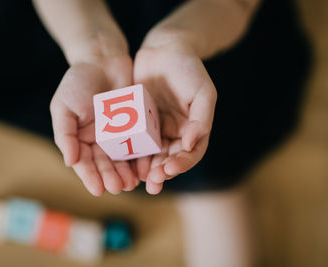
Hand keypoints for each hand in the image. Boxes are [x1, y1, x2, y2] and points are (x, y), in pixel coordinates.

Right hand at [50, 56, 140, 195]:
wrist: (102, 59)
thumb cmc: (78, 81)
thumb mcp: (63, 106)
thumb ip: (64, 134)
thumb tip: (70, 162)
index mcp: (81, 139)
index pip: (85, 163)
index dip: (90, 177)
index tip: (98, 189)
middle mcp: (101, 141)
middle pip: (105, 164)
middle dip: (111, 177)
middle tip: (118, 187)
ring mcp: (120, 134)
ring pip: (123, 159)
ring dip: (126, 172)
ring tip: (131, 183)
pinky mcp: (137, 126)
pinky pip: (139, 144)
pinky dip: (141, 157)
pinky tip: (145, 167)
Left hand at [133, 45, 216, 193]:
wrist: (165, 48)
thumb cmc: (188, 68)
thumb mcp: (203, 92)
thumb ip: (202, 119)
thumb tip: (191, 144)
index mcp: (193, 129)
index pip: (190, 154)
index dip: (181, 164)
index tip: (168, 170)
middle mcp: (175, 132)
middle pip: (169, 159)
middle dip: (161, 172)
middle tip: (151, 183)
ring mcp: (156, 128)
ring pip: (151, 154)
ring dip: (146, 169)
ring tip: (137, 181)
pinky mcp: (139, 121)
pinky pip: (135, 140)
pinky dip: (132, 153)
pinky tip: (124, 162)